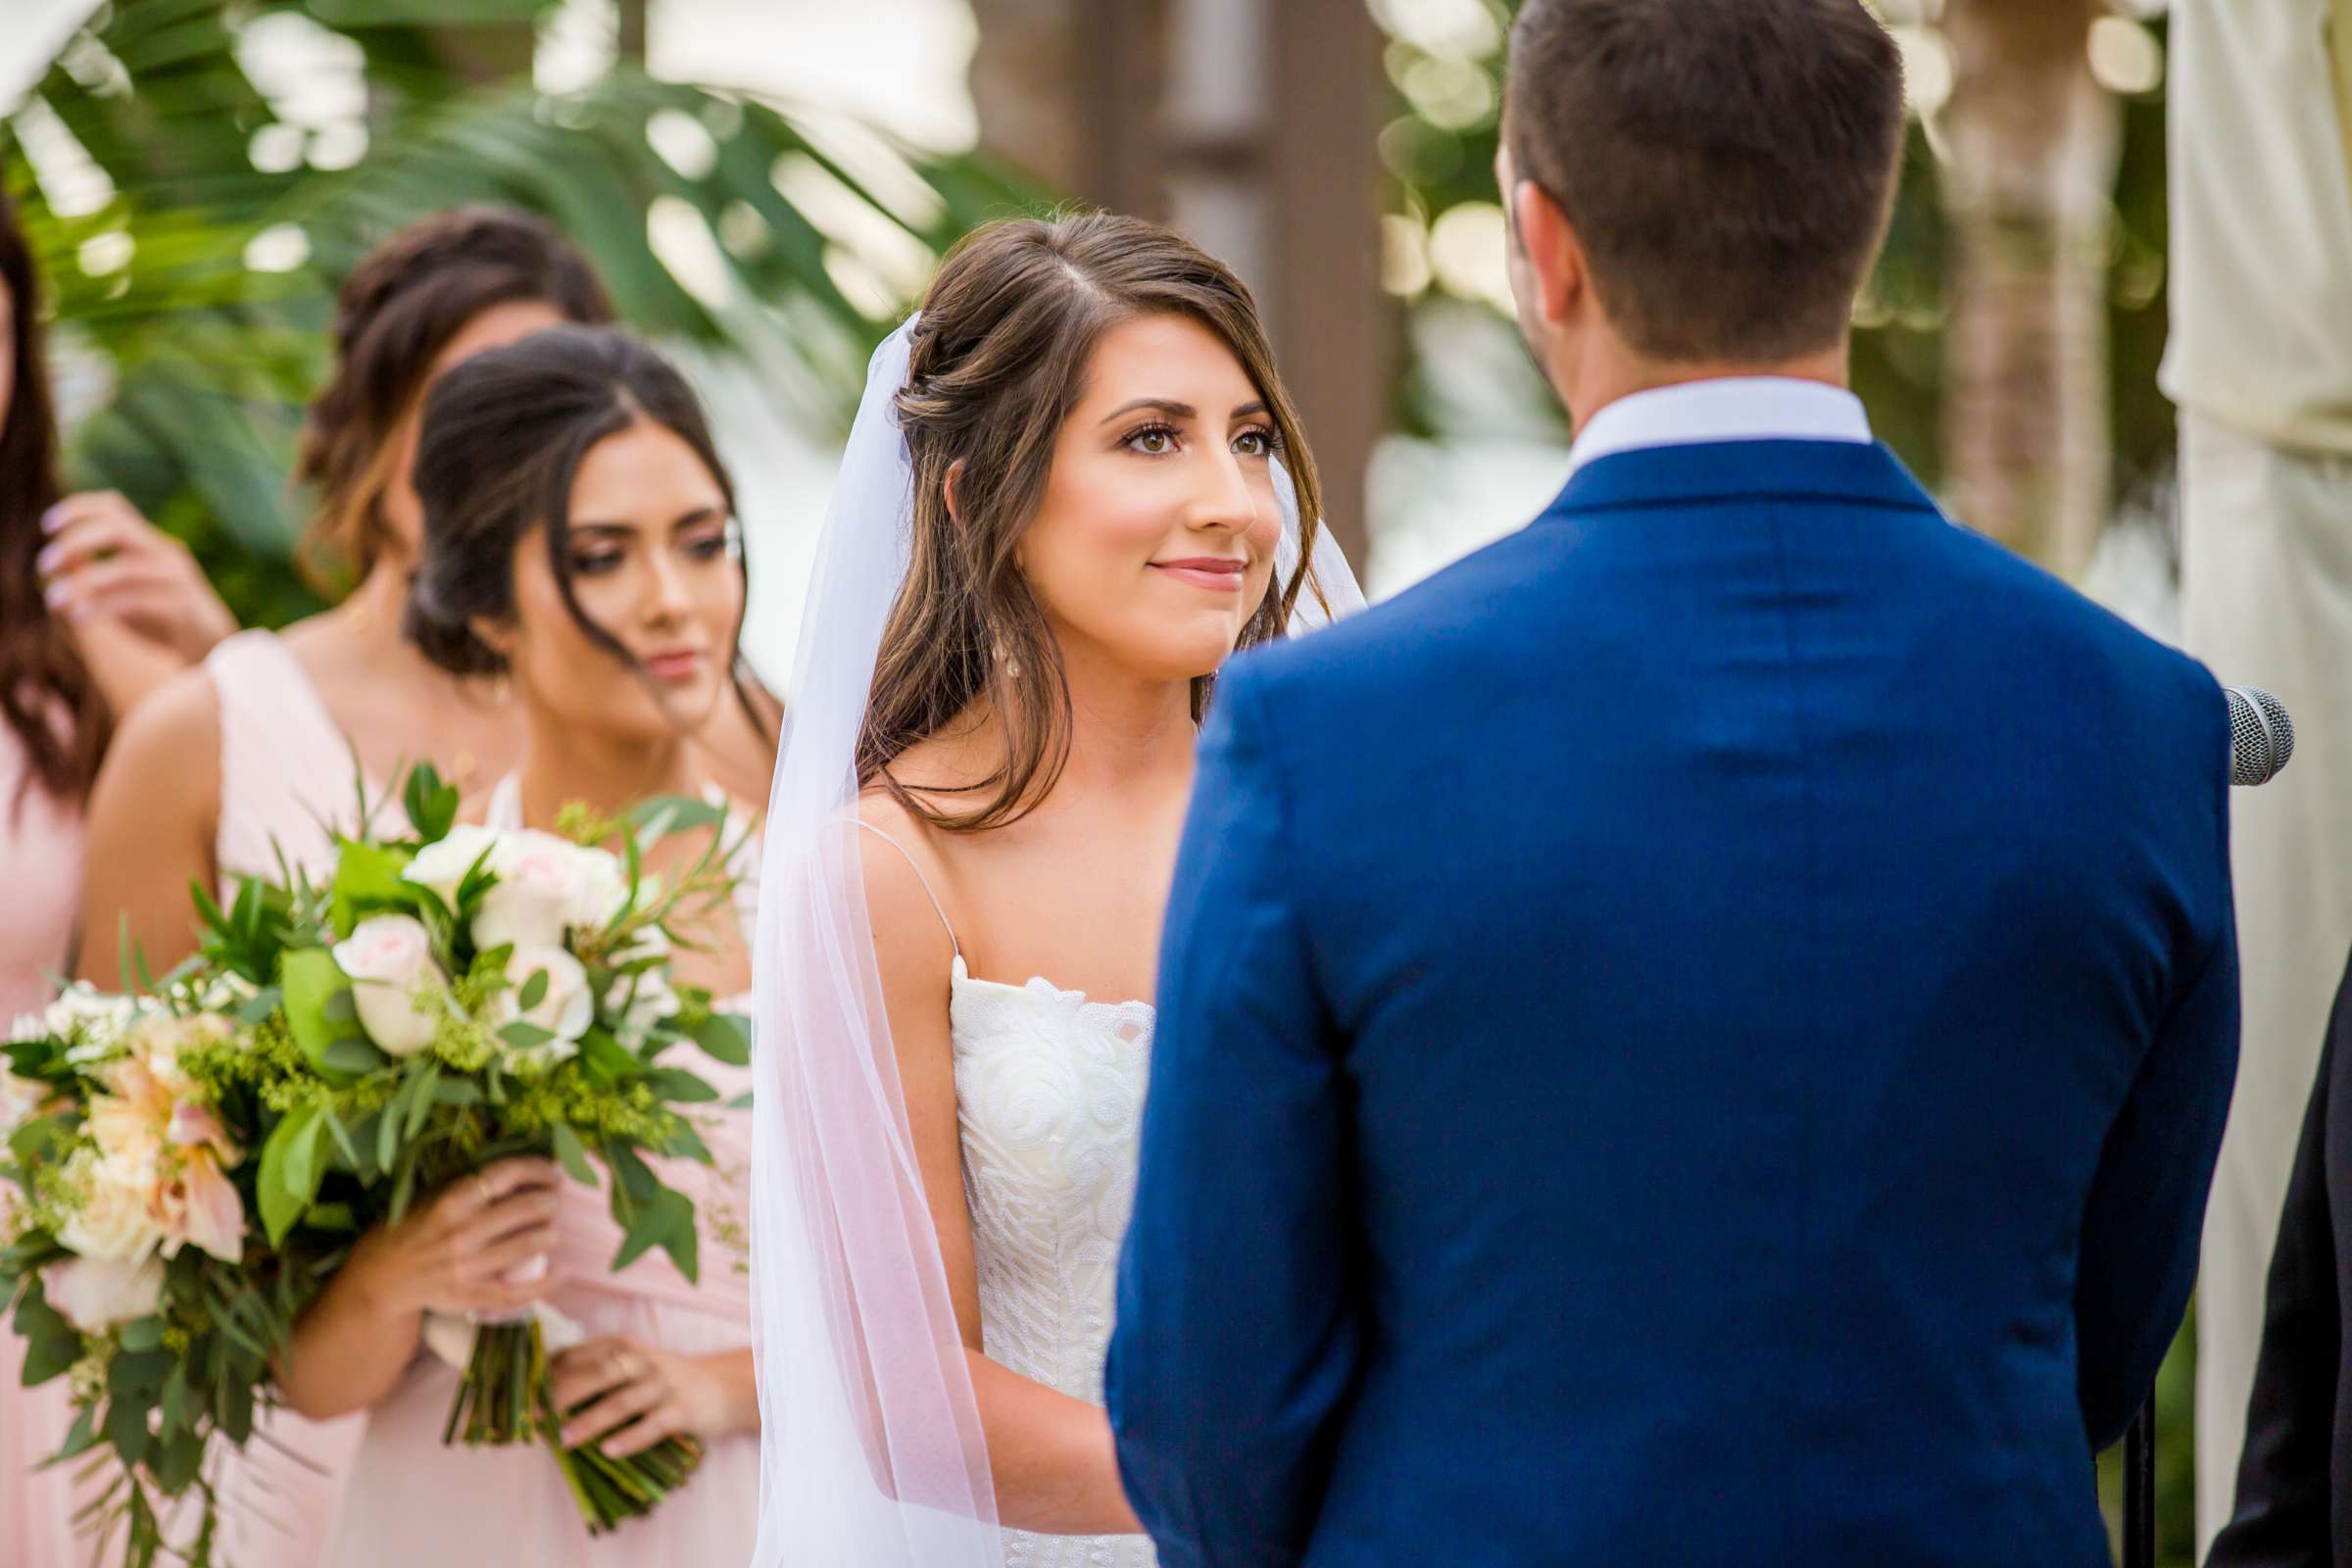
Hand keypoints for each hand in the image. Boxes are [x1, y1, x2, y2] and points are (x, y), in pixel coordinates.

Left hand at [39, 492, 237, 660]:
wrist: (218, 651)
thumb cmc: (167, 622)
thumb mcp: (129, 592)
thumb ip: (97, 573)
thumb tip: (59, 562)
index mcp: (152, 545)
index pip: (114, 508)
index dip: (77, 509)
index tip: (47, 525)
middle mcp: (166, 555)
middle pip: (116, 528)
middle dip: (75, 541)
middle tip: (46, 564)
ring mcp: (178, 581)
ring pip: (124, 568)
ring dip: (83, 583)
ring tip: (54, 600)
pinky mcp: (183, 609)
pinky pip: (137, 602)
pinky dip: (103, 608)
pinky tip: (81, 618)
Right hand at [346, 1157, 563, 1322]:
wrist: (381, 1280)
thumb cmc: (411, 1230)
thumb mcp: (431, 1196)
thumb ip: (469, 1183)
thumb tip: (518, 1167)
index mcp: (452, 1202)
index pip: (507, 1174)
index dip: (538, 1168)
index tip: (552, 1171)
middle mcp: (462, 1232)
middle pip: (527, 1208)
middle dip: (549, 1202)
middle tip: (551, 1203)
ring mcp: (468, 1267)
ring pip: (529, 1245)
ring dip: (550, 1233)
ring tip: (551, 1230)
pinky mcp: (471, 1296)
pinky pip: (518, 1291)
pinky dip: (547, 1281)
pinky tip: (562, 1271)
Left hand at [551, 1337, 755, 1455]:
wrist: (724, 1387)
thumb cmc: (666, 1381)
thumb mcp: (634, 1365)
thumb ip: (598, 1372)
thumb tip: (546, 1393)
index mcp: (625, 1347)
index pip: (583, 1354)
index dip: (553, 1373)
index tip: (527, 1394)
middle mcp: (644, 1361)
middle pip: (600, 1374)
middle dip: (565, 1395)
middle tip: (538, 1417)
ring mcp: (664, 1385)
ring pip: (622, 1401)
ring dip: (590, 1420)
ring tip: (564, 1440)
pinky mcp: (682, 1410)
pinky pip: (652, 1425)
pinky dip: (629, 1438)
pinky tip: (609, 1451)